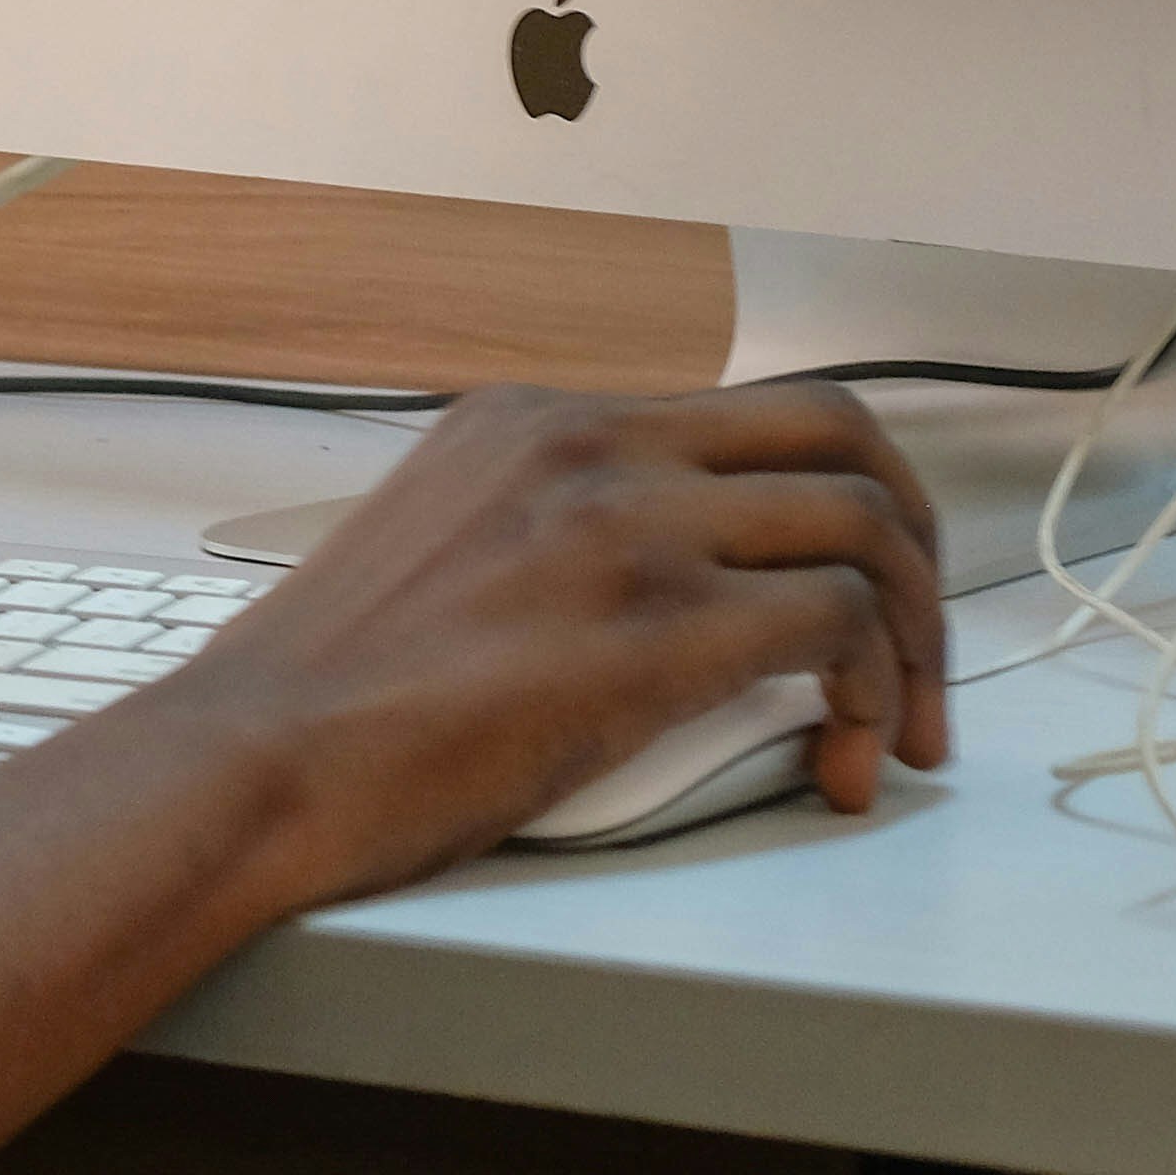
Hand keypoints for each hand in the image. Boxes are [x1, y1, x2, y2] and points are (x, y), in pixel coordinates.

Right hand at [144, 381, 946, 906]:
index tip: (849, 581)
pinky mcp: (652, 628)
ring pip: (861, 526)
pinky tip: (849, 759)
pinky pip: (832, 625)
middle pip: (839, 430)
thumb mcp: (435, 548)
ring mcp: (627, 526)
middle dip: (914, 536)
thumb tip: (636, 590)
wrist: (252, 761)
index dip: (829, 499)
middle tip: (923, 635)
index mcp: (537, 418)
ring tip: (905, 726)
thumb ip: (543, 532)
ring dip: (915, 636)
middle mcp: (592, 443)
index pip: (744, 413)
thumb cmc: (323, 700)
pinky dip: (874, 693)